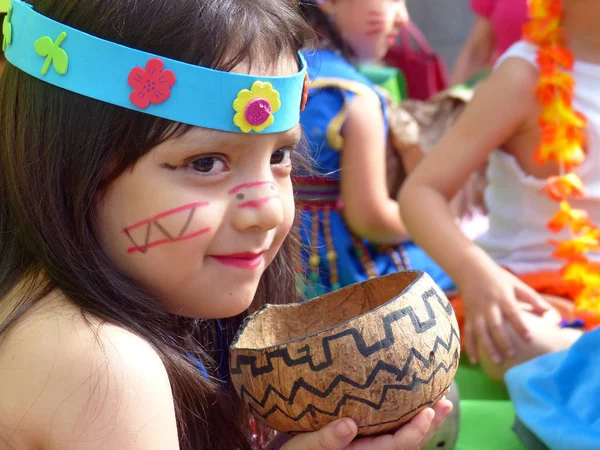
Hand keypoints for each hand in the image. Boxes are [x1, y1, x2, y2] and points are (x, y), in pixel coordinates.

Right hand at [279, 397, 452, 449]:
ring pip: (399, 436)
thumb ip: (324, 441)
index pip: (395, 447)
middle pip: (405, 443)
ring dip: (420, 420)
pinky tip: (408, 403)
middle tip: (446, 402)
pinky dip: (402, 418)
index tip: (429, 411)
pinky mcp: (357, 440)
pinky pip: (387, 431)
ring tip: (438, 401)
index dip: (415, 431)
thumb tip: (350, 424)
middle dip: (428, 424)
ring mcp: (363, 446)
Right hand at [457, 262, 549, 363]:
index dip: (520, 326)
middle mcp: (488, 305)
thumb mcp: (516, 284)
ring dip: (487, 347)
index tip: (529, 339)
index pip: (512, 313)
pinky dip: (470, 347)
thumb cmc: (498, 278)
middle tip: (512, 355)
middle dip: (503, 340)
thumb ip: (533, 298)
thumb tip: (551, 312)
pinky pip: (468, 333)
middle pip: (495, 325)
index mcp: (502, 297)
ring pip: (480, 331)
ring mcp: (476, 312)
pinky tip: (474, 360)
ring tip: (496, 361)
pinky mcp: (469, 316)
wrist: (470, 270)